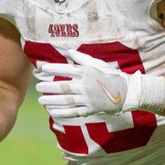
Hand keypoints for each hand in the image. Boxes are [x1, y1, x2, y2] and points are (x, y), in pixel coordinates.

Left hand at [36, 50, 164, 118]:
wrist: (127, 93)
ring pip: (66, 100)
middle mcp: (86, 86)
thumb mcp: (98, 64)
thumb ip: (82, 58)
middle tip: (38, 86)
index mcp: (87, 73)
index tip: (42, 69)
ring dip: (52, 100)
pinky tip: (52, 112)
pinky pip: (74, 112)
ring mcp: (88, 99)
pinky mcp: (91, 110)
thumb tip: (69, 51)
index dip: (53, 69)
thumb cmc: (111, 75)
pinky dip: (62, 113)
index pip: (66, 70)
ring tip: (41, 100)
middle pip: (63, 87)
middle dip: (49, 87)